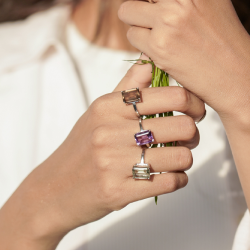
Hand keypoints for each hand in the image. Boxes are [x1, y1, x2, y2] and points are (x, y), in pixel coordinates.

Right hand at [19, 61, 202, 239]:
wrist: (52, 191)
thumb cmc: (83, 146)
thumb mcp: (100, 110)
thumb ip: (129, 85)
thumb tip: (150, 56)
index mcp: (109, 105)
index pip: (172, 95)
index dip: (195, 102)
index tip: (197, 111)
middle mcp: (109, 131)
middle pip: (183, 126)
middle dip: (195, 133)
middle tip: (191, 138)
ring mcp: (112, 163)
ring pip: (180, 156)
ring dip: (187, 159)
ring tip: (179, 158)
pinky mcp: (116, 192)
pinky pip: (169, 182)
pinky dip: (178, 180)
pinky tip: (170, 176)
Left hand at [116, 0, 249, 120]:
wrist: (239, 74)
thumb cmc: (221, 30)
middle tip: (154, 8)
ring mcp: (169, 18)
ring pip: (125, 10)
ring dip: (138, 21)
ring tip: (164, 30)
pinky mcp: (160, 45)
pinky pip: (132, 35)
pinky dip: (144, 43)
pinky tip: (167, 47)